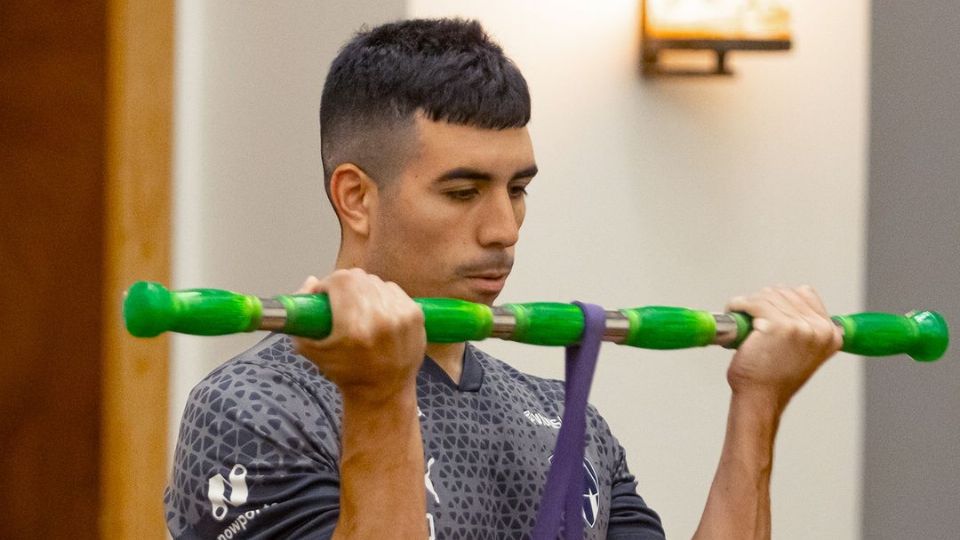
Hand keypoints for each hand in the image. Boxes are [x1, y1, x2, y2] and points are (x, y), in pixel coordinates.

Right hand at [292, 269, 425, 407]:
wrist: (384, 391)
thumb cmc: (346, 372)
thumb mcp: (311, 350)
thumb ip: (299, 316)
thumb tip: (310, 281)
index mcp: (354, 328)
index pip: (341, 280)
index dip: (328, 284)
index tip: (325, 296)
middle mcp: (381, 318)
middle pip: (358, 278)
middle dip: (344, 285)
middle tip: (340, 302)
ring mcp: (402, 315)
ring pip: (375, 282)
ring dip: (363, 291)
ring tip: (360, 312)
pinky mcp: (416, 314)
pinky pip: (392, 289)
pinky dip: (382, 296)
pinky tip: (378, 314)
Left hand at [725, 285, 842, 411]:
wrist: (761, 400)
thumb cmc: (774, 379)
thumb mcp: (803, 352)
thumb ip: (804, 329)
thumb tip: (781, 299)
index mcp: (831, 334)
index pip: (805, 294)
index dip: (780, 299)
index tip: (764, 308)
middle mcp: (820, 329)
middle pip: (785, 292)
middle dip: (763, 300)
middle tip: (748, 316)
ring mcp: (800, 326)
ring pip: (767, 296)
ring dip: (748, 303)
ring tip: (741, 317)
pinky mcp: (777, 326)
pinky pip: (752, 302)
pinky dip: (739, 304)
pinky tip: (733, 311)